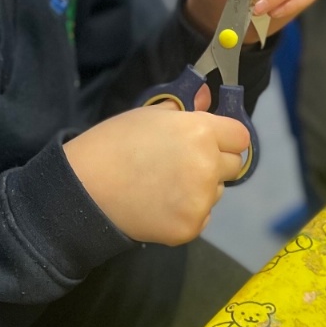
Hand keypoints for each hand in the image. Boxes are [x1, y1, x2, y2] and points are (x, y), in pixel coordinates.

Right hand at [62, 92, 248, 243]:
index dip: (225, 136)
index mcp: (200, 132)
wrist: (85, 187)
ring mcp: (201, 200)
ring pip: (217, 191)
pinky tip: (161, 204)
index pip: (240, 136)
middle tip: (182, 162)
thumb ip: (186, 109)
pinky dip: (188, 211)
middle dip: (215, 161)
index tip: (210, 140)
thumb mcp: (149, 115)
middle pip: (233, 165)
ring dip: (202, 187)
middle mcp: (208, 166)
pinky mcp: (190, 228)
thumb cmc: (115, 142)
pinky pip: (202, 216)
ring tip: (166, 184)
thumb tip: (208, 98)